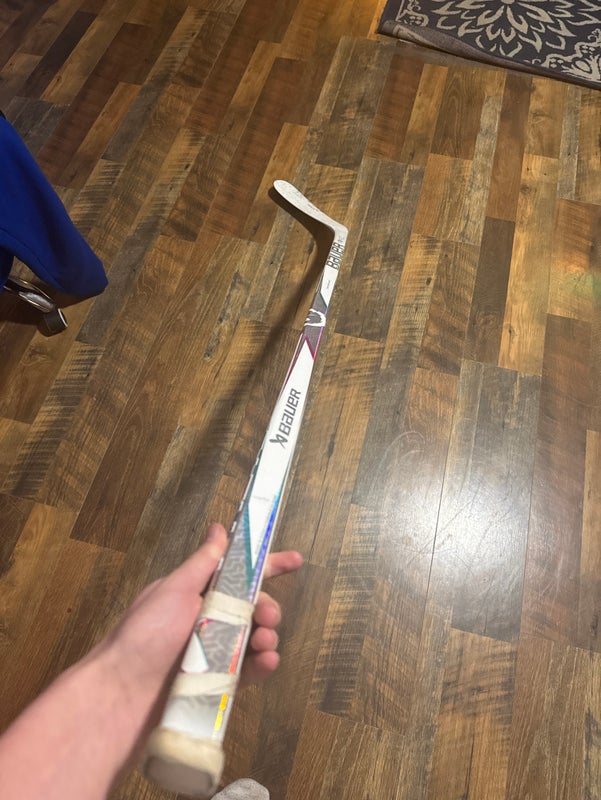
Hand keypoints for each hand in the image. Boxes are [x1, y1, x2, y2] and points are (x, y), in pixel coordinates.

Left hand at [97, 524, 301, 764]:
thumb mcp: (174, 590)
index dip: (268, 565)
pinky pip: (248, 671)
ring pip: (254, 639)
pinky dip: (262, 665)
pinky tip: (267, 662)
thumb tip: (219, 527)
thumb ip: (203, 562)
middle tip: (267, 616)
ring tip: (264, 642)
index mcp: (197, 594)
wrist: (120, 696)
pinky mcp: (218, 683)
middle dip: (268, 608)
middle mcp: (207, 620)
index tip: (296, 560)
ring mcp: (213, 653)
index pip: (238, 574)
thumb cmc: (144, 635)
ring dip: (267, 636)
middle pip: (252, 609)